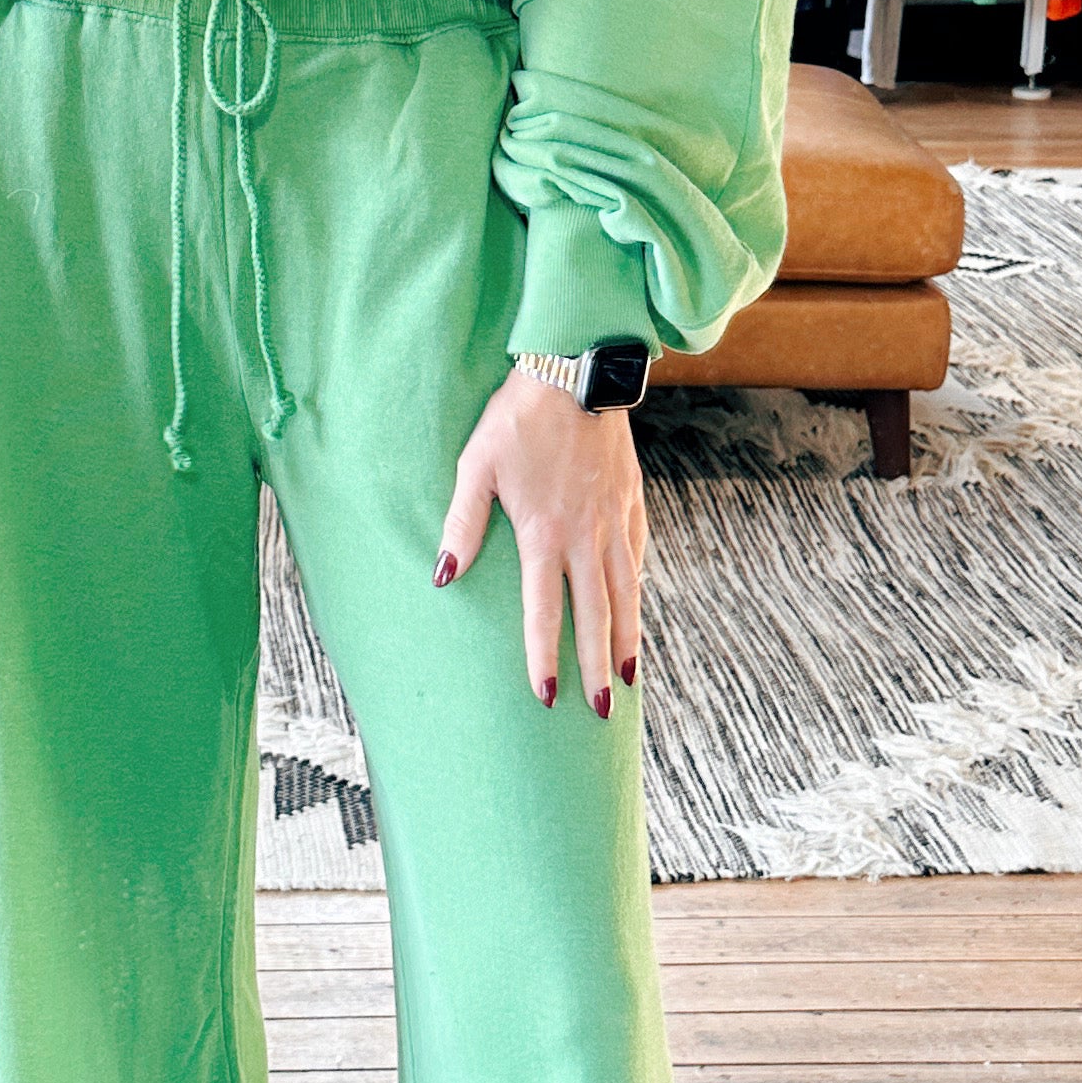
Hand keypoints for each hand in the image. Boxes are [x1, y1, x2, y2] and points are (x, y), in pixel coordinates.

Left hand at [435, 369, 647, 716]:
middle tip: (599, 711)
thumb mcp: (477, 466)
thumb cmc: (518, 417)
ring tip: (627, 680)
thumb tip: (443, 575)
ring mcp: (613, 521)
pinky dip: (637, 592)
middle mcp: (584, 536)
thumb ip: (461, 524)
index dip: (544, 657)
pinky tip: (636, 611)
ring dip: (626, 641)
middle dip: (595, 668)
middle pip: (593, 616)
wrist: (578, 371)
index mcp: (543, 534)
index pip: (543, 611)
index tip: (548, 697)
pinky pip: (636, 558)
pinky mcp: (631, 502)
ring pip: (625, 594)